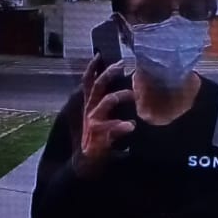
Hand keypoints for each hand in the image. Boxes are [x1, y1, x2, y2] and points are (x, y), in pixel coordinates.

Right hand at [73, 56, 134, 176]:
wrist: (84, 163)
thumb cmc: (93, 138)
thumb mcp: (96, 118)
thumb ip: (104, 104)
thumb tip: (123, 89)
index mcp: (89, 104)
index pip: (88, 81)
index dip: (92, 68)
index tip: (99, 54)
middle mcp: (89, 110)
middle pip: (97, 86)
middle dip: (108, 73)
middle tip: (122, 64)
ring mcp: (92, 122)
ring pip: (105, 102)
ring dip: (120, 96)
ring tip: (133, 95)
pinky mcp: (97, 136)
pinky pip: (110, 127)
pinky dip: (121, 126)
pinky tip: (130, 126)